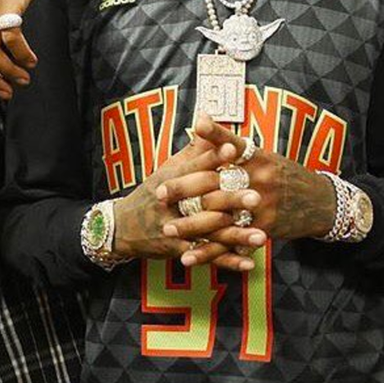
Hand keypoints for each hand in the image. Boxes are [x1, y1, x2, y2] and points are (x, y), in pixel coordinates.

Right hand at [113, 134, 260, 271]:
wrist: (122, 226)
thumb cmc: (152, 192)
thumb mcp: (168, 168)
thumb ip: (193, 150)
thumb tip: (208, 119)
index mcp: (171, 179)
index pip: (194, 166)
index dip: (214, 157)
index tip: (235, 149)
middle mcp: (172, 204)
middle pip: (203, 200)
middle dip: (231, 199)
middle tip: (257, 197)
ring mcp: (174, 229)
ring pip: (209, 232)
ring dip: (236, 235)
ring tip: (262, 235)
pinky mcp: (178, 251)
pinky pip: (206, 256)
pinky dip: (228, 261)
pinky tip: (249, 263)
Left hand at [156, 114, 335, 251]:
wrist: (322, 202)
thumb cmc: (285, 175)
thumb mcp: (263, 155)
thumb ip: (232, 145)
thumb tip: (200, 120)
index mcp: (258, 156)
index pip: (231, 142)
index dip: (210, 137)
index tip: (189, 131)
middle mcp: (260, 178)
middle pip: (218, 182)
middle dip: (185, 189)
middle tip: (159, 193)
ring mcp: (263, 205)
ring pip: (221, 215)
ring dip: (192, 224)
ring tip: (167, 227)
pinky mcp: (264, 229)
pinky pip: (231, 242)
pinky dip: (209, 252)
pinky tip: (188, 257)